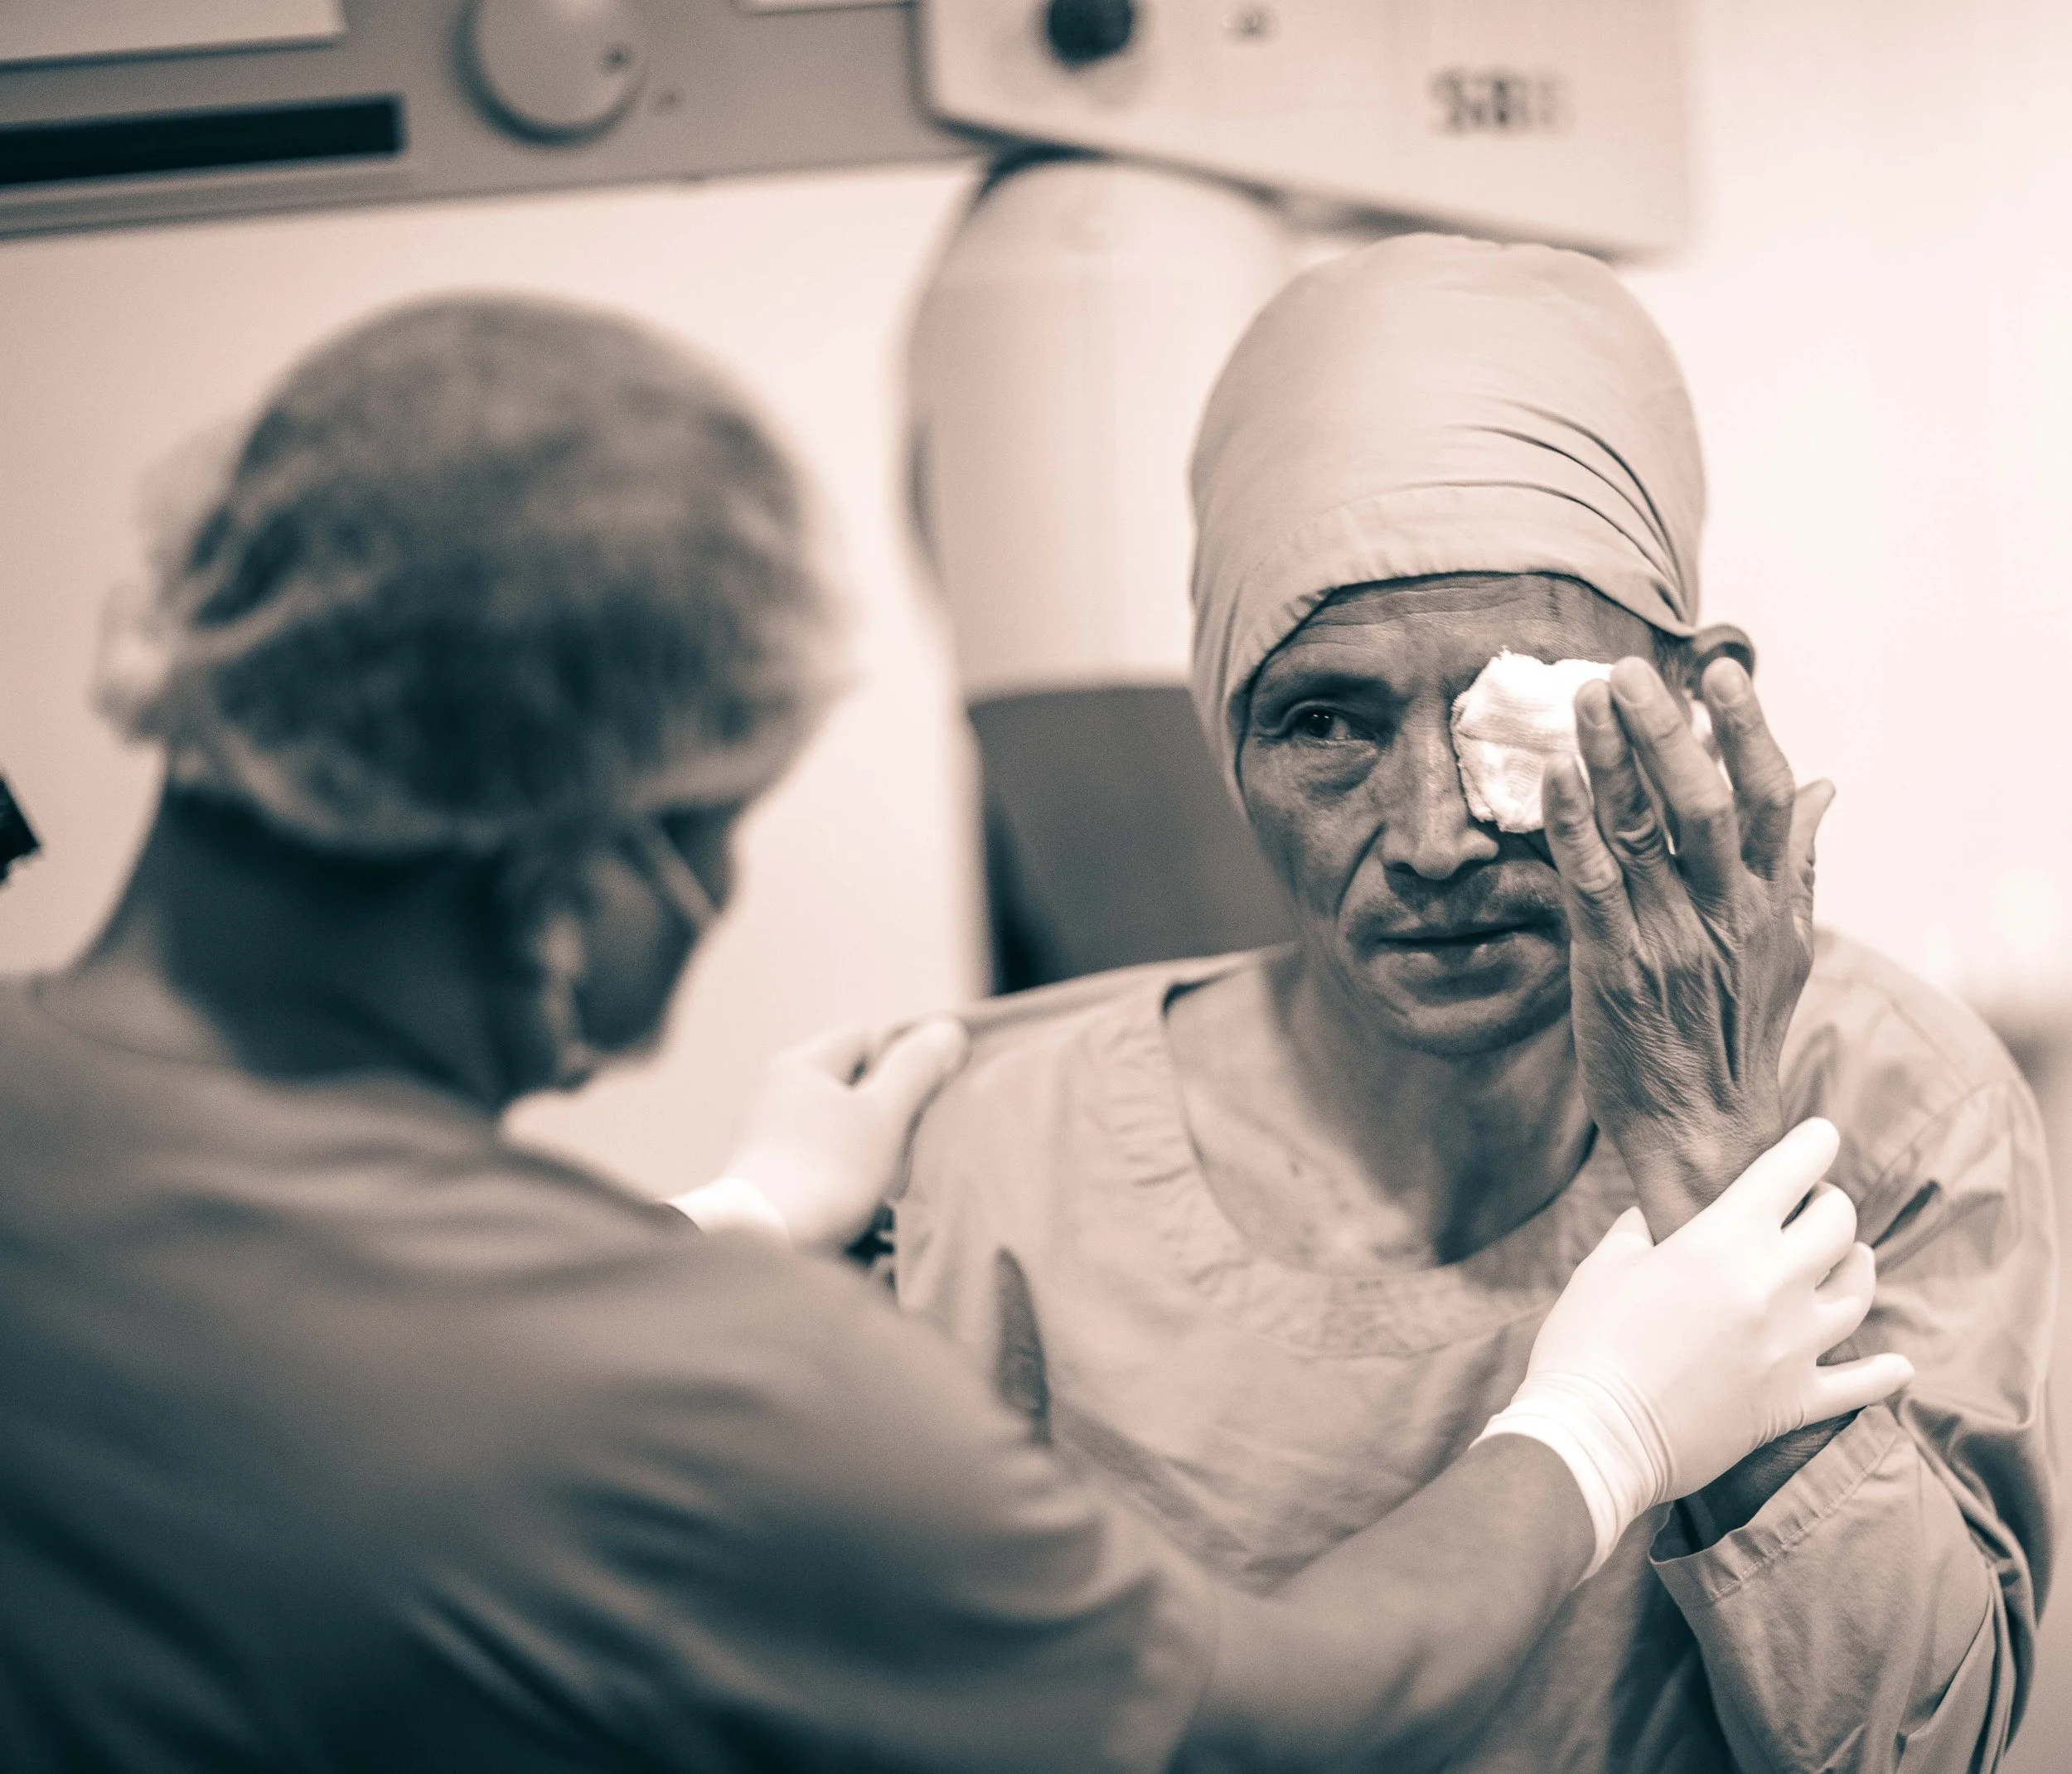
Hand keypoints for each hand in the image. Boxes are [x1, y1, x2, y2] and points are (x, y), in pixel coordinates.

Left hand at [711, 1017, 968, 1251]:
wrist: (765, 1242)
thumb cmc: (828, 1171)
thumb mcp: (884, 1115)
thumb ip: (916, 1069)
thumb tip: (947, 1028)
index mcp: (802, 1063)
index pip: (864, 1036)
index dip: (903, 1058)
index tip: (927, 1094)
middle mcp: (776, 1089)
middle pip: (848, 1081)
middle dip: (884, 1103)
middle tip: (914, 1134)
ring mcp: (764, 1133)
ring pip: (833, 1121)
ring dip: (864, 1140)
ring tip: (889, 1171)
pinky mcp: (763, 1174)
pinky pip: (816, 1155)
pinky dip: (840, 1168)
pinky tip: (858, 1195)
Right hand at [1486, 1121, 1912, 1569]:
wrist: (1597, 1432)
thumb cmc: (1588, 1341)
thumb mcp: (1607, 1265)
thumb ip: (1641, 1229)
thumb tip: (1656, 1217)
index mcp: (1725, 1238)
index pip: (1790, 1170)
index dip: (1812, 1144)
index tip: (1820, 1134)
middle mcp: (1775, 1283)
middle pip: (1838, 1226)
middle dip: (1830, 1204)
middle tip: (1813, 1203)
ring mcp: (1794, 1345)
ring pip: (1857, 1292)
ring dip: (1856, 1267)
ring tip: (1848, 1259)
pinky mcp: (1795, 1400)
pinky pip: (1860, 1384)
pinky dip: (1883, 1373)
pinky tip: (1897, 1364)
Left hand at [1542, 655, 1831, 1236]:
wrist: (1701, 1128)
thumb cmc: (1734, 1027)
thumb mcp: (1784, 943)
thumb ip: (1795, 859)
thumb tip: (1820, 784)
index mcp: (1769, 899)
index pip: (1766, 797)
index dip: (1744, 730)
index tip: (1719, 671)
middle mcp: (1725, 912)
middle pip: (1702, 802)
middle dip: (1666, 730)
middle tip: (1630, 670)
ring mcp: (1668, 939)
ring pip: (1640, 832)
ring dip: (1611, 759)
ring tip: (1585, 697)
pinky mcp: (1613, 967)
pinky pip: (1590, 884)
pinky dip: (1573, 826)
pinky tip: (1557, 776)